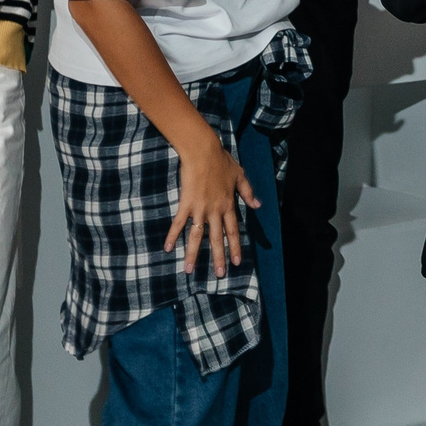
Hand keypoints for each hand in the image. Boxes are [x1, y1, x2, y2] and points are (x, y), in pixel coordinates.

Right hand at [169, 136, 257, 274]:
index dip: (235, 247)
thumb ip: (248, 192)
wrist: (203, 151)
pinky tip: (167, 248)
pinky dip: (173, 235)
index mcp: (228, 205)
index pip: (233, 231)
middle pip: (217, 238)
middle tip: (218, 275)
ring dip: (194, 254)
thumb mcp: (240, 176)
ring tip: (189, 270)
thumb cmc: (221, 160)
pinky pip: (179, 223)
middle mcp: (215, 210)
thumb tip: (258, 206)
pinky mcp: (186, 203)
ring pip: (197, 236)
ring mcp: (200, 209)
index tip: (236, 262)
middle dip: (218, 257)